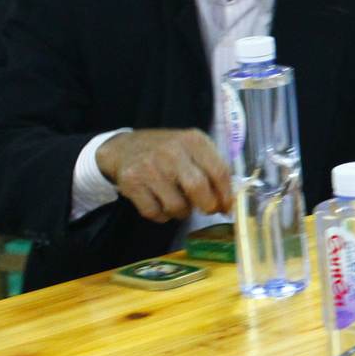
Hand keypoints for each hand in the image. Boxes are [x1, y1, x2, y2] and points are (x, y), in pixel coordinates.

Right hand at [96, 129, 231, 222]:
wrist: (125, 148)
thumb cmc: (167, 151)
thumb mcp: (192, 148)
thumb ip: (212, 167)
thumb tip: (229, 200)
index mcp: (193, 140)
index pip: (219, 171)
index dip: (226, 194)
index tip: (227, 207)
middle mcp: (171, 152)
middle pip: (198, 188)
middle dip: (207, 206)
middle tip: (207, 209)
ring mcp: (150, 167)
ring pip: (177, 205)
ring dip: (183, 212)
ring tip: (180, 202)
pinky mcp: (132, 183)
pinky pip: (155, 213)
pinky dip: (162, 215)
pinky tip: (161, 203)